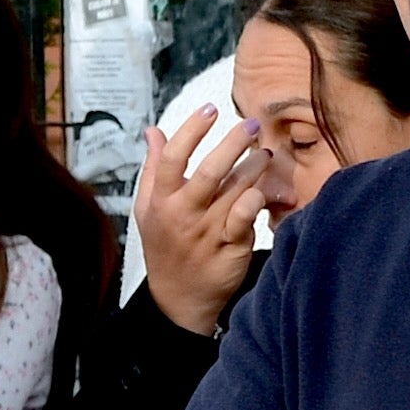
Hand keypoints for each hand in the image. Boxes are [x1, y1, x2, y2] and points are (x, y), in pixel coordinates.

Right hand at [134, 114, 276, 334]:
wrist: (179, 299)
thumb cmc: (165, 248)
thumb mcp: (147, 209)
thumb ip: (153, 168)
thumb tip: (153, 132)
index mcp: (161, 202)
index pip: (173, 159)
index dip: (192, 130)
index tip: (209, 109)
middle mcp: (184, 215)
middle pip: (209, 172)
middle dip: (232, 143)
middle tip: (250, 124)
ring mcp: (208, 232)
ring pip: (235, 190)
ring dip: (253, 166)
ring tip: (263, 154)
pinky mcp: (231, 247)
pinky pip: (248, 216)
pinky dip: (257, 199)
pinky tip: (262, 190)